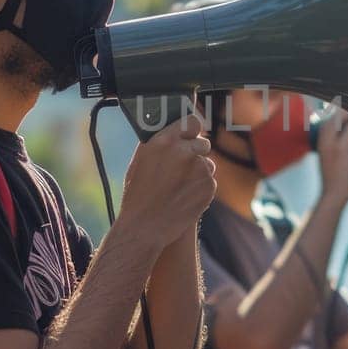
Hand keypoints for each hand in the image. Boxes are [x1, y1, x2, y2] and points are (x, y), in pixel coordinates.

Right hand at [114, 114, 215, 251]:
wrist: (145, 226)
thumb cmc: (138, 194)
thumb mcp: (141, 161)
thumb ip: (159, 143)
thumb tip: (173, 129)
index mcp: (164, 141)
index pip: (191, 121)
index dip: (192, 129)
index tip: (192, 133)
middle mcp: (184, 151)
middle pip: (203, 143)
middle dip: (196, 153)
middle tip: (184, 167)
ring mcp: (199, 169)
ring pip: (207, 164)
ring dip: (198, 172)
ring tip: (178, 187)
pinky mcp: (209, 185)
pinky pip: (209, 181)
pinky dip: (201, 188)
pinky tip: (184, 197)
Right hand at [314, 111, 347, 202]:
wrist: (332, 197)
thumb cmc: (336, 180)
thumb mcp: (333, 160)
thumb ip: (338, 146)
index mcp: (320, 139)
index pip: (328, 114)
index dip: (342, 107)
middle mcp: (323, 138)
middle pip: (334, 110)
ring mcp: (330, 143)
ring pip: (343, 116)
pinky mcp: (342, 149)